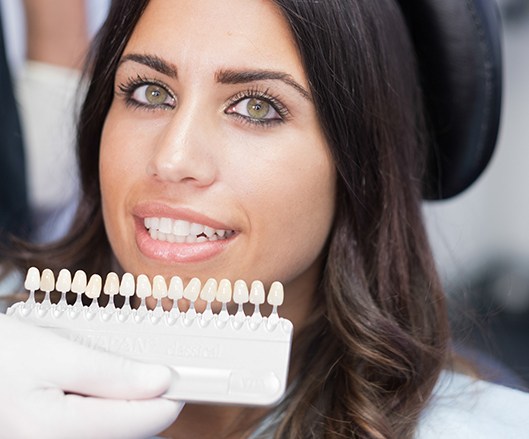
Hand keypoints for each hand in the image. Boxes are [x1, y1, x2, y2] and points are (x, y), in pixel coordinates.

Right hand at [0, 313, 182, 437]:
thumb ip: (111, 372)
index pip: (146, 420)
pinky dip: (102, 409)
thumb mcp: (54, 353)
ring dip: (122, 402)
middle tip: (141, 361)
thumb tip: (161, 381)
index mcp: (56, 432)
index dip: (171, 392)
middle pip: (131, 430)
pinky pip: (92, 431)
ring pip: (113, 431)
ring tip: (104, 371)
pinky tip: (90, 387)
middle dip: (142, 395)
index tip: (184, 370)